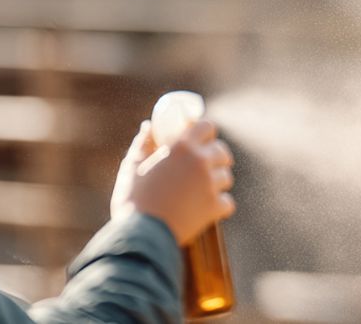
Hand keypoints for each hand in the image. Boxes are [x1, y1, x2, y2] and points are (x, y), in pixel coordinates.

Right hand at [111, 119, 235, 245]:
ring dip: (216, 183)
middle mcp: (201, 162)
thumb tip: (148, 126)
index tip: (199, 140)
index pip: (207, 127)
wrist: (139, 235)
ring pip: (226, 177)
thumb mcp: (132, 167)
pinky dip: (219, 206)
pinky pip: (228, 201)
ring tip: (197, 192)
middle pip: (222, 151)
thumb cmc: (132, 199)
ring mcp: (210, 184)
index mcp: (182, 147)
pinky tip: (204, 209)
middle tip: (200, 168)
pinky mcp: (215, 207)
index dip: (204, 133)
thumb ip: (143, 144)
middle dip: (214, 158)